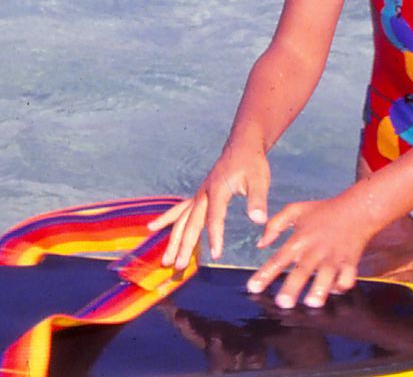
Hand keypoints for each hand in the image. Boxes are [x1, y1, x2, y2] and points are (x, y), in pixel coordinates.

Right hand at [148, 142, 270, 269]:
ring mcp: (198, 195)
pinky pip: (179, 210)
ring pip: (181, 220)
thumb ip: (257, 200)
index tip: (216, 254)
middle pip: (190, 222)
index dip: (215, 236)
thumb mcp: (259, 180)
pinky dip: (167, 220)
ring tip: (165, 260)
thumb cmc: (251, 163)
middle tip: (178, 266)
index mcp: (218, 189)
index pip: (214, 217)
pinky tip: (153, 228)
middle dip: (184, 245)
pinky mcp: (198, 196)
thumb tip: (259, 220)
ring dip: (173, 240)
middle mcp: (203, 194)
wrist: (241, 146)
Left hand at [245, 194, 381, 309]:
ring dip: (319, 290)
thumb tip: (260, 244)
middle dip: (292, 288)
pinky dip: (341, 286)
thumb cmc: (322, 210)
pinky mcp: (350, 262)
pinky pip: (346, 278)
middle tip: (283, 304)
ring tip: (311, 303)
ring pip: (327, 276)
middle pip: (302, 271)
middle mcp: (315, 250)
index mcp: (299, 239)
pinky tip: (334, 290)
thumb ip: (274, 225)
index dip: (265, 274)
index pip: (278, 259)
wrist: (356, 209)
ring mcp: (334, 257)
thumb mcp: (294, 210)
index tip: (253, 288)